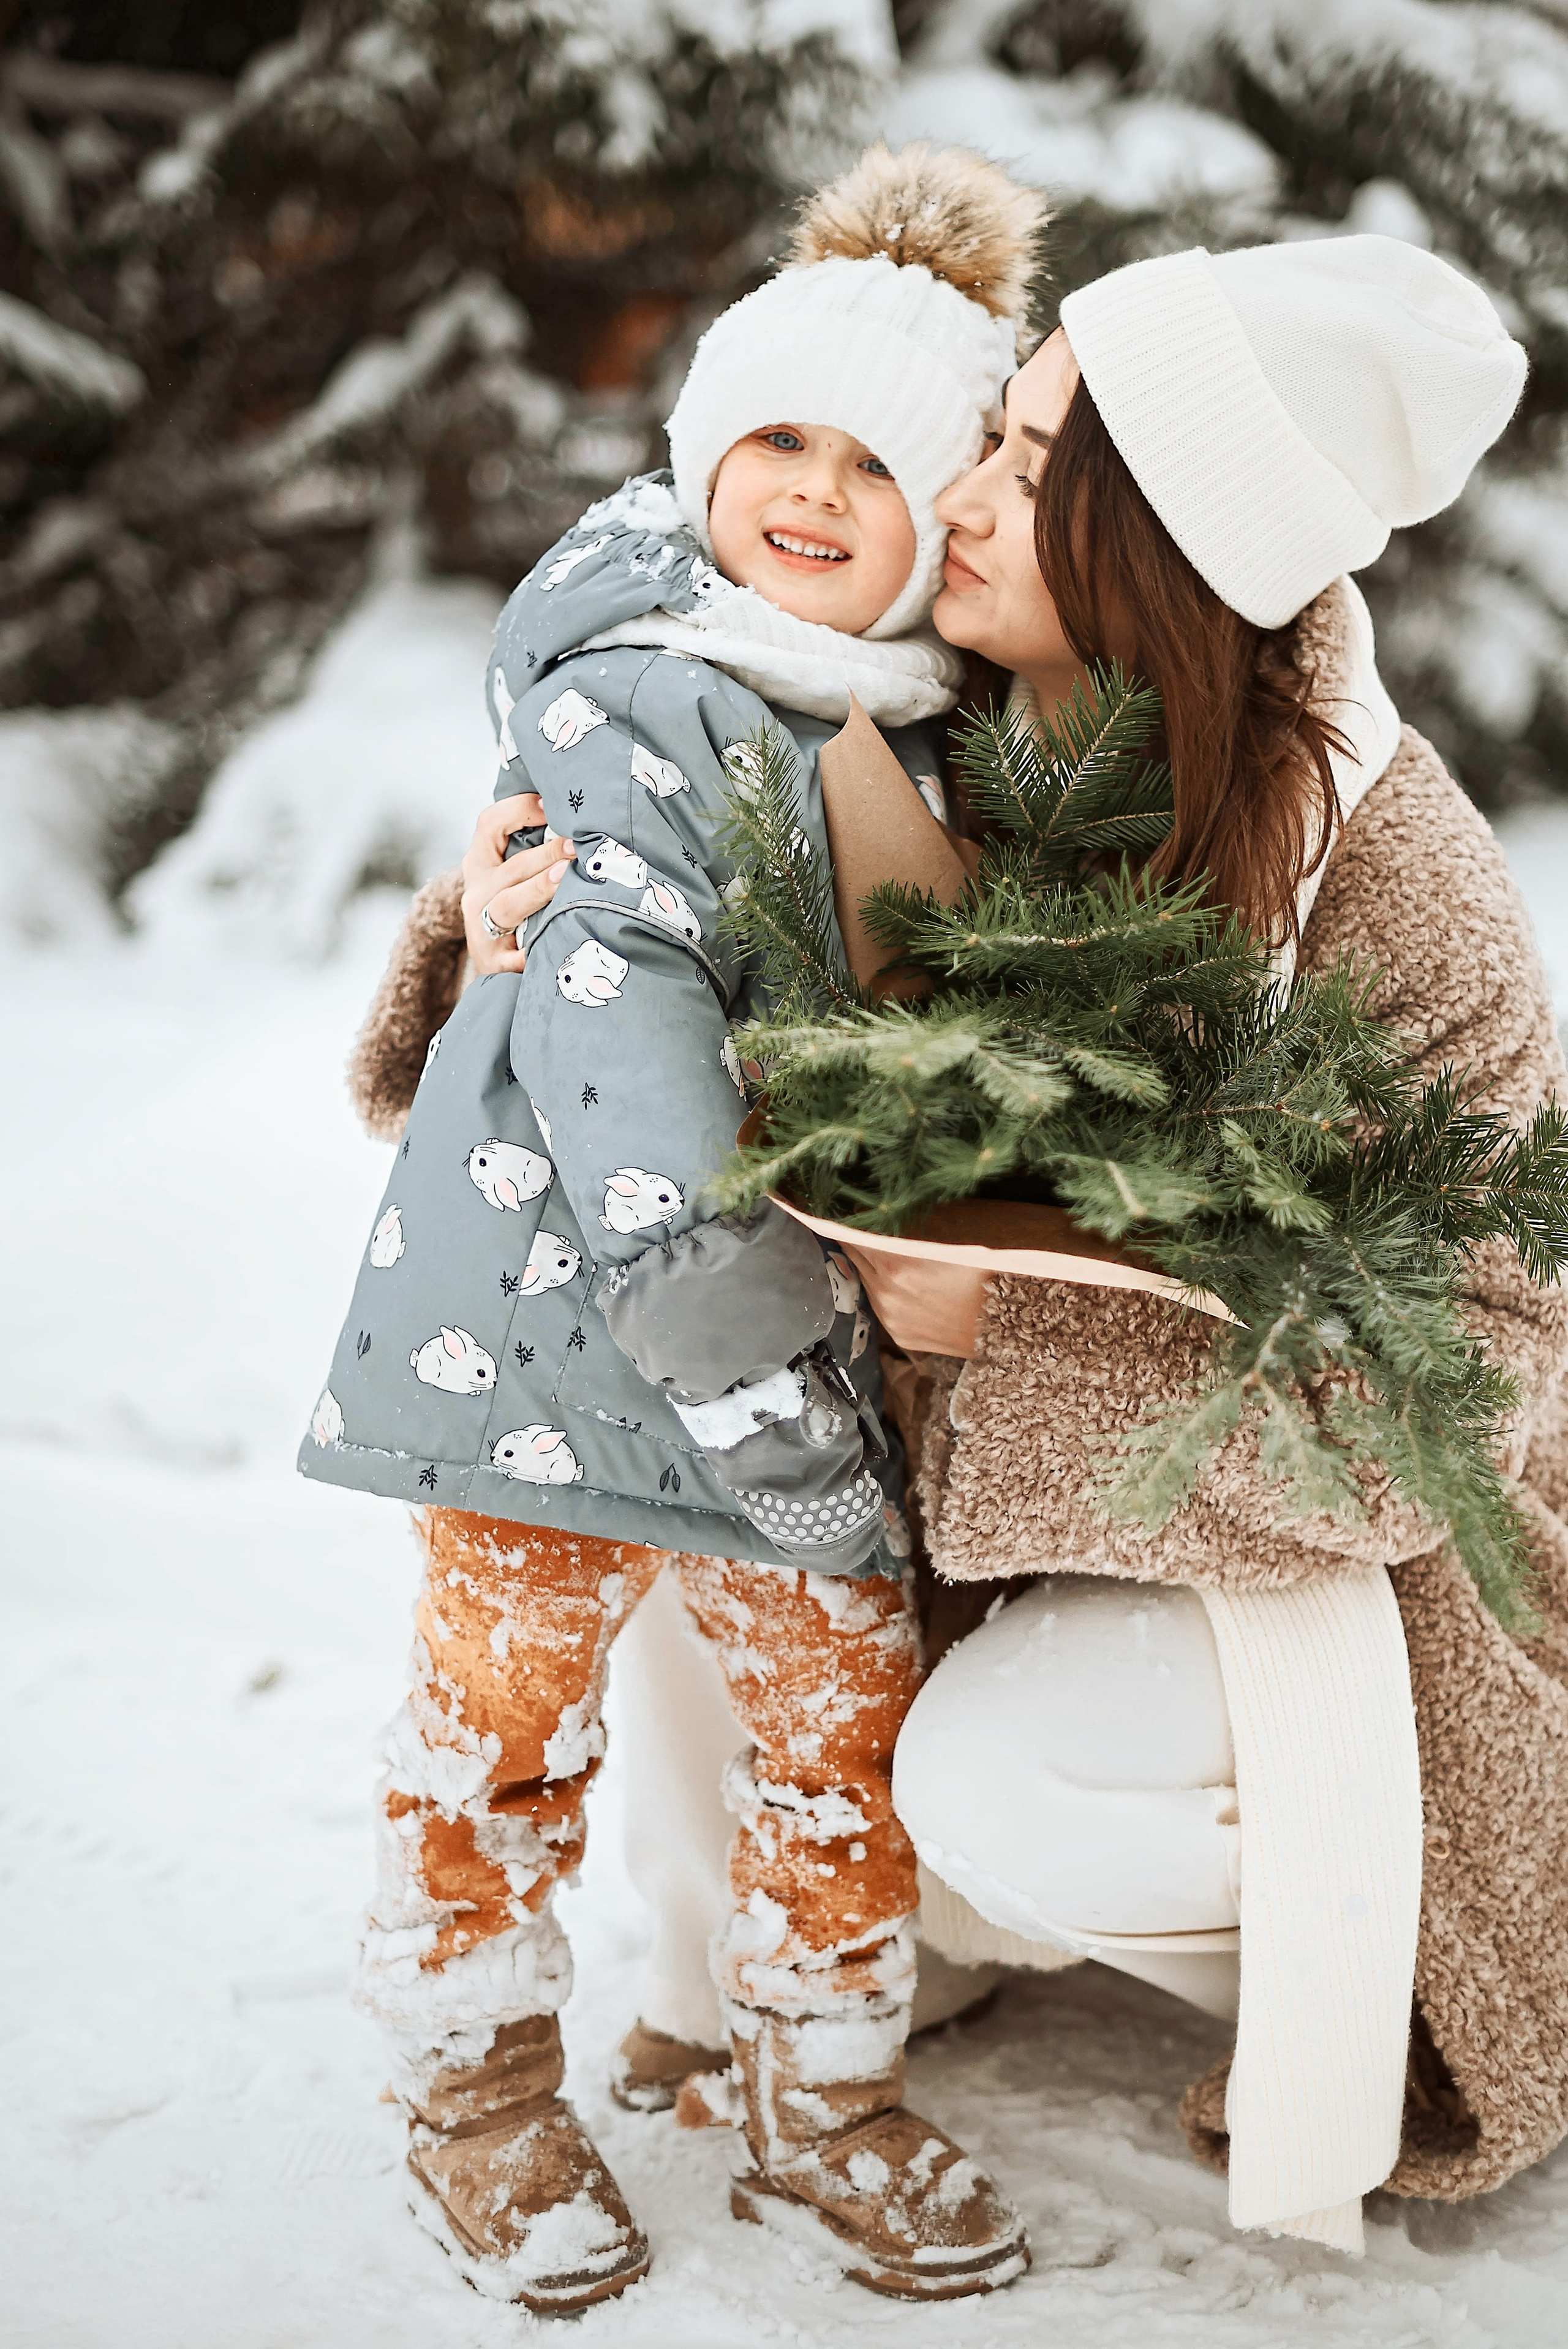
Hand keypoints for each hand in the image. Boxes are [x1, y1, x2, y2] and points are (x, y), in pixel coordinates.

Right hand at [460, 793, 575, 974]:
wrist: (493, 971)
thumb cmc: (513, 914)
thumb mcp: (510, 878)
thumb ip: (532, 851)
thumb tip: (577, 822)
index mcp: (480, 865)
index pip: (489, 824)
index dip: (518, 809)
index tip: (551, 804)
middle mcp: (477, 894)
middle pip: (510, 868)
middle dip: (546, 854)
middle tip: (576, 846)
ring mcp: (483, 930)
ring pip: (508, 904)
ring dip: (538, 888)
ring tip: (565, 877)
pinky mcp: (494, 963)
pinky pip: (514, 956)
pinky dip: (532, 950)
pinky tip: (557, 941)